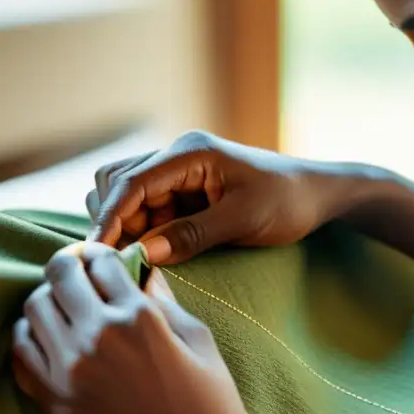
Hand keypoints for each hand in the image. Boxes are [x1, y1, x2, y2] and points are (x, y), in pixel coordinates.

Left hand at [11, 242, 268, 413]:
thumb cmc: (209, 405)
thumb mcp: (198, 338)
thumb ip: (163, 298)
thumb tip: (139, 269)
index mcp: (138, 318)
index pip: (100, 260)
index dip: (103, 255)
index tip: (105, 261)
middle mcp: (96, 339)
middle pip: (59, 275)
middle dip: (71, 266)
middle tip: (81, 275)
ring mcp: (68, 373)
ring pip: (34, 307)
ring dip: (50, 298)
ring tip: (68, 307)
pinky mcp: (53, 403)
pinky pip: (21, 352)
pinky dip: (31, 336)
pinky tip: (52, 338)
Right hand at [87, 130, 332, 264]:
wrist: (315, 195)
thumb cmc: (287, 202)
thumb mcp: (243, 220)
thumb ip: (192, 235)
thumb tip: (143, 253)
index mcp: (190, 153)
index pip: (131, 182)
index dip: (110, 219)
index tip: (97, 254)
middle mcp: (176, 156)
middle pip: (116, 183)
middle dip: (115, 221)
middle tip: (127, 260)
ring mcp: (177, 173)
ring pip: (126, 195)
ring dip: (127, 226)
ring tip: (143, 259)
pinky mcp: (182, 191)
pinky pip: (146, 208)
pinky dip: (142, 230)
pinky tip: (154, 253)